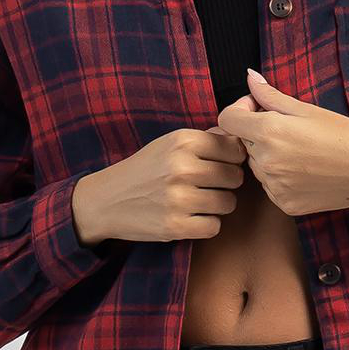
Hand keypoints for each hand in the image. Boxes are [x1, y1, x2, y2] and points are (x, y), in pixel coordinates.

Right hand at [72, 125, 247, 244]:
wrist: (106, 200)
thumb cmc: (144, 170)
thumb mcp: (169, 144)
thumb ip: (206, 137)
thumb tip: (242, 122)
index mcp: (182, 141)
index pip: (234, 149)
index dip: (232, 159)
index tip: (220, 164)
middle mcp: (181, 168)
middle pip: (235, 177)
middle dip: (227, 182)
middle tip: (207, 185)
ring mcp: (179, 199)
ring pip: (228, 203)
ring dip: (218, 204)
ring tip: (198, 201)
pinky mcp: (175, 227)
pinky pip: (214, 226)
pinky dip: (206, 224)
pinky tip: (190, 217)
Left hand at [210, 69, 348, 220]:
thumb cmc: (344, 134)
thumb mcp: (306, 108)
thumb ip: (270, 95)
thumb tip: (250, 76)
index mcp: (269, 132)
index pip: (227, 119)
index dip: (239, 110)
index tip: (257, 108)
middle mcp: (266, 162)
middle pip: (243, 143)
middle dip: (258, 133)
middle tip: (290, 130)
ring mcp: (274, 187)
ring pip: (257, 166)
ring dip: (269, 156)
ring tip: (302, 152)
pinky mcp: (284, 204)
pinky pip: (270, 186)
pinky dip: (281, 177)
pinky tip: (305, 171)